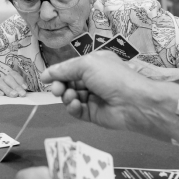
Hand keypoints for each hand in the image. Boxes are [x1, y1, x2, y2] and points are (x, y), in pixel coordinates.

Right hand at [0, 70, 27, 97]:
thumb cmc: (2, 99)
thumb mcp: (10, 96)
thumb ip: (17, 94)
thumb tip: (25, 96)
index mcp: (7, 79)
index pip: (13, 75)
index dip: (20, 80)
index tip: (25, 88)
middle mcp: (1, 79)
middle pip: (8, 79)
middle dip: (16, 86)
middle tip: (22, 94)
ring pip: (0, 82)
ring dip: (7, 88)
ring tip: (14, 95)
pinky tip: (1, 94)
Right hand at [40, 51, 170, 132]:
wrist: (133, 102)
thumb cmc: (112, 77)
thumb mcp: (87, 65)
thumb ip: (65, 69)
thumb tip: (47, 74)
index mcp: (94, 65)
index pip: (70, 68)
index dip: (57, 73)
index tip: (44, 78)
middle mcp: (93, 80)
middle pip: (68, 83)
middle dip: (60, 85)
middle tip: (56, 90)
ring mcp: (93, 98)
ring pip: (70, 97)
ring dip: (66, 96)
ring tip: (70, 97)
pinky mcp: (92, 114)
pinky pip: (76, 110)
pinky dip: (72, 107)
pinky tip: (74, 105)